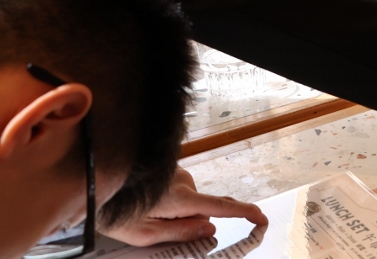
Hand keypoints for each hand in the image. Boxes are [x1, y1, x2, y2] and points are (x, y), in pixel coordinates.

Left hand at [101, 167, 267, 245]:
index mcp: (180, 199)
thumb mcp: (144, 234)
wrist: (91, 177)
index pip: (221, 206)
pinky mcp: (168, 166)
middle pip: (199, 206)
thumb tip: (210, 228)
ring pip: (186, 197)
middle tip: (153, 224)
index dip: (245, 213)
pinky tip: (143, 198)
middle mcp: (184, 180)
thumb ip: (181, 232)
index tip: (261, 219)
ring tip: (141, 210)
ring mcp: (176, 171)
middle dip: (185, 219)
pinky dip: (167, 197)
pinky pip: (177, 187)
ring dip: (173, 208)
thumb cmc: (113, 210)